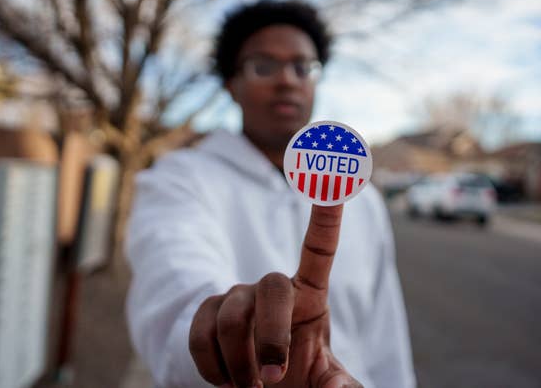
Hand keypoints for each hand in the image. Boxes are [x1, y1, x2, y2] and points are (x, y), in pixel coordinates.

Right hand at [189, 204, 361, 386]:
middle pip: (271, 287)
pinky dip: (213, 367)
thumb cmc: (300, 381)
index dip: (326, 213)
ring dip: (240, 364)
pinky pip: (200, 333)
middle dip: (270, 337)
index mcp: (310, 295)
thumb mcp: (327, 381)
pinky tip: (225, 381)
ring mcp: (236, 298)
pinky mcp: (207, 314)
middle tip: (274, 379)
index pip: (320, 247)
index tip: (334, 173)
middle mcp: (272, 288)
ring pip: (230, 318)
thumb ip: (340, 385)